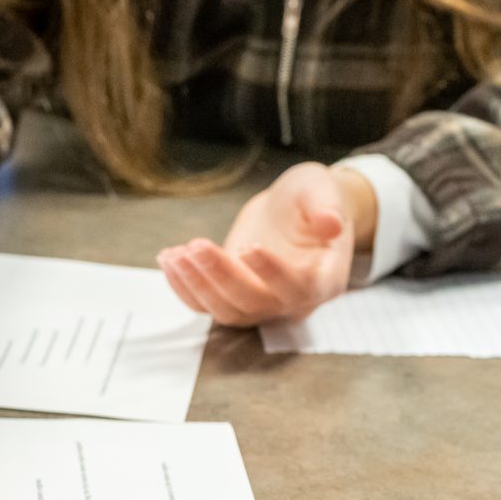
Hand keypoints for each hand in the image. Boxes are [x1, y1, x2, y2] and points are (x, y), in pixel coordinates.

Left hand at [157, 162, 367, 325]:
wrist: (294, 209)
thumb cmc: (312, 199)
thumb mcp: (321, 189)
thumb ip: (328, 206)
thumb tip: (331, 223)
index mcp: (325, 278)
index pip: (301, 288)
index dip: (273, 273)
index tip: (247, 246)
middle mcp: (293, 301)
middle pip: (255, 303)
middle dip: (222, 276)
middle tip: (197, 246)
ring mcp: (262, 304)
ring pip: (227, 310)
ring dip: (198, 285)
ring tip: (176, 254)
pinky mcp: (234, 297)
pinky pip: (206, 305)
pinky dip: (184, 288)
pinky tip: (169, 259)